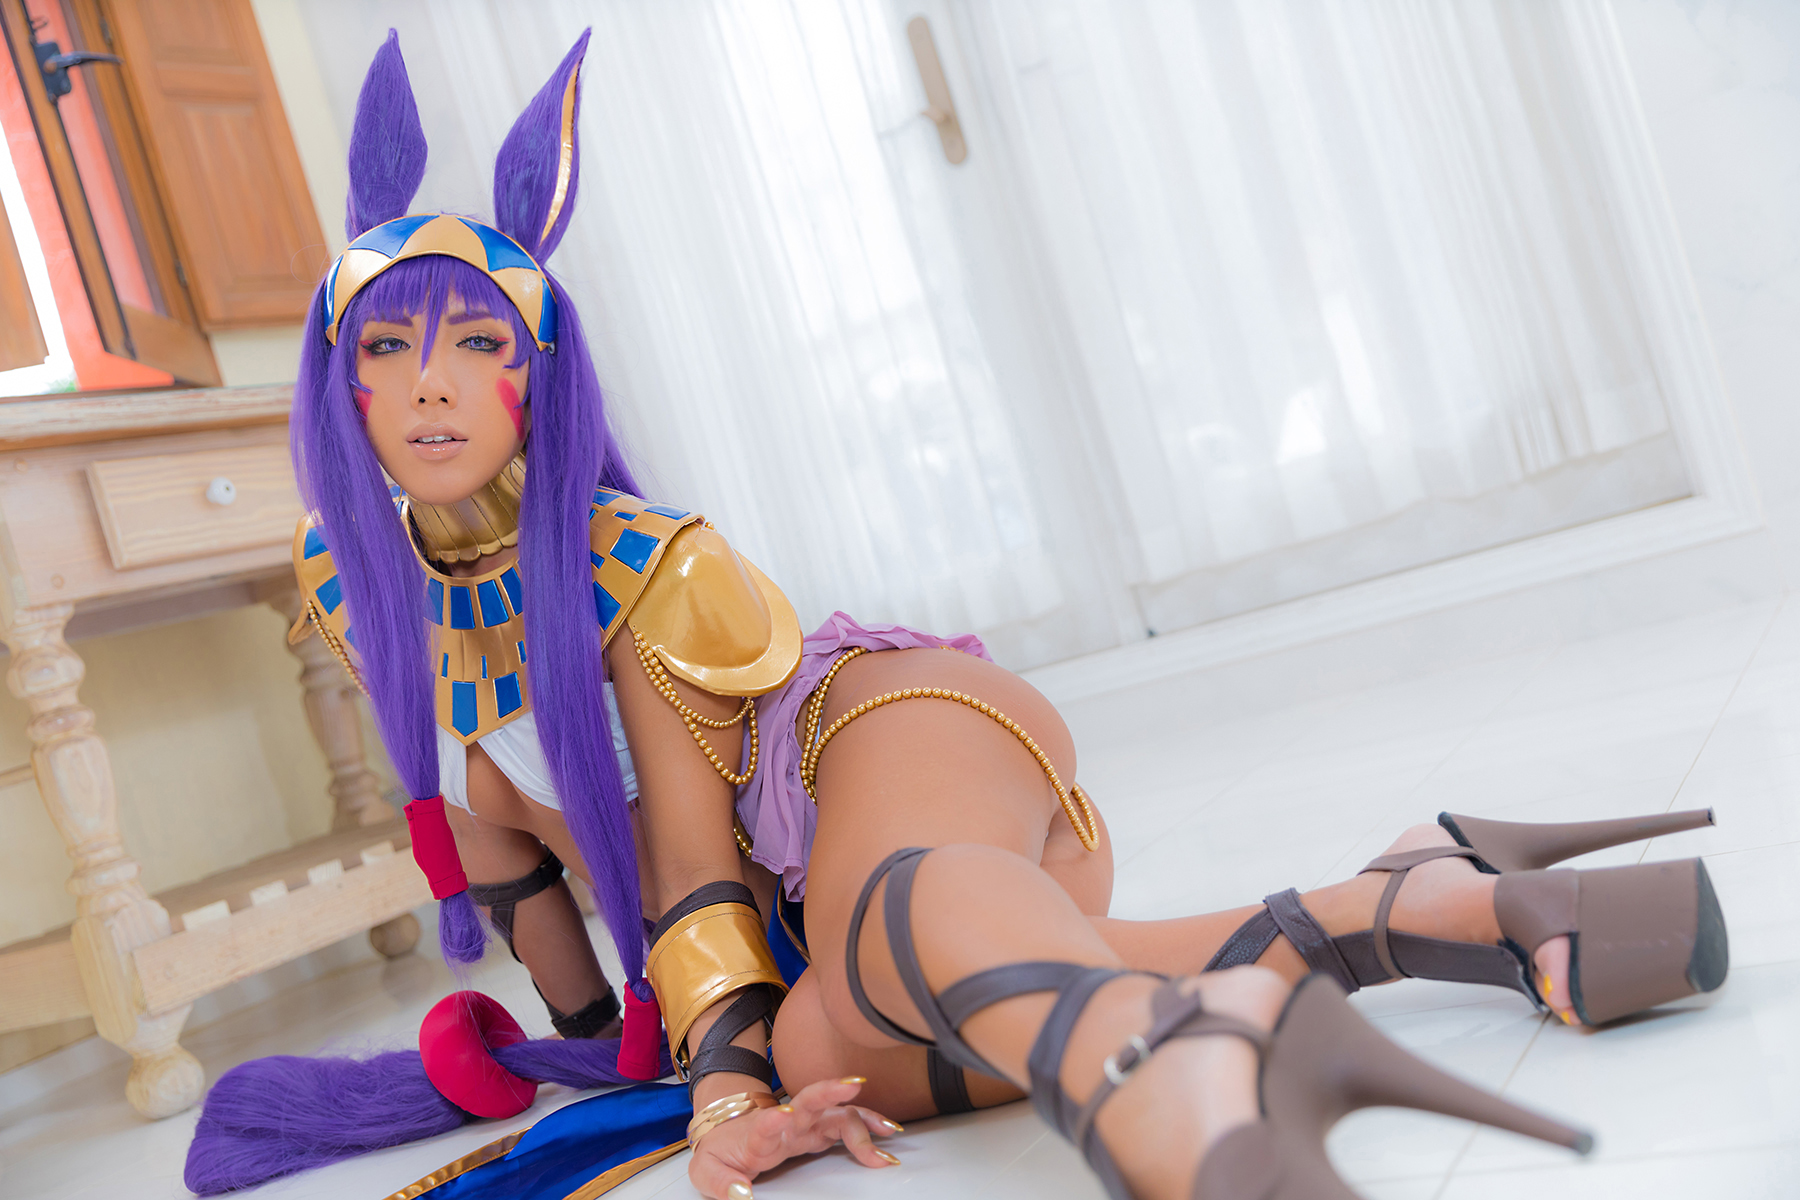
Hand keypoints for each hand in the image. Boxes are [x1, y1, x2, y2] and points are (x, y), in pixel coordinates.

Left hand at [688, 1076, 901, 1198]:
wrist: (726, 1132)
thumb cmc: (720, 1151)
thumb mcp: (707, 1172)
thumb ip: (721, 1185)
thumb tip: (741, 1197)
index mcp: (757, 1133)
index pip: (766, 1123)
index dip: (775, 1118)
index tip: (785, 1114)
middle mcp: (786, 1123)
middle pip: (810, 1101)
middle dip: (830, 1091)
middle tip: (853, 1087)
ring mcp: (805, 1124)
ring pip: (836, 1112)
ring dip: (862, 1117)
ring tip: (888, 1129)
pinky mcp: (817, 1130)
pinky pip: (847, 1124)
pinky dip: (868, 1126)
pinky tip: (887, 1132)